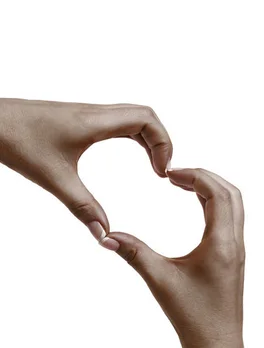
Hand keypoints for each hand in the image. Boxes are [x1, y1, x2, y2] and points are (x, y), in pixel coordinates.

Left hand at [0, 98, 171, 246]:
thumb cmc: (14, 139)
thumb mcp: (52, 177)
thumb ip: (82, 206)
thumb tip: (103, 234)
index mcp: (95, 122)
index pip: (147, 119)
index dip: (164, 143)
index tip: (162, 171)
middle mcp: (96, 112)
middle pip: (146, 116)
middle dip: (162, 141)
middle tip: (162, 171)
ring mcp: (87, 113)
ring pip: (133, 116)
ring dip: (149, 138)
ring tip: (153, 165)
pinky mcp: (79, 118)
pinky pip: (118, 120)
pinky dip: (134, 136)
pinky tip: (131, 155)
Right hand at [105, 168, 244, 347]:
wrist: (216, 342)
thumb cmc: (192, 315)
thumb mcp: (160, 280)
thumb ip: (135, 254)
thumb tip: (107, 236)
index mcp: (222, 244)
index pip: (218, 194)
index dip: (196, 176)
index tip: (171, 173)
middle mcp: (235, 243)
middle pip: (231, 193)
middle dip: (205, 176)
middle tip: (176, 174)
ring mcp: (237, 249)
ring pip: (234, 205)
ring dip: (212, 188)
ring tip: (183, 184)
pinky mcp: (234, 256)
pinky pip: (231, 218)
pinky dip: (216, 203)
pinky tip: (197, 205)